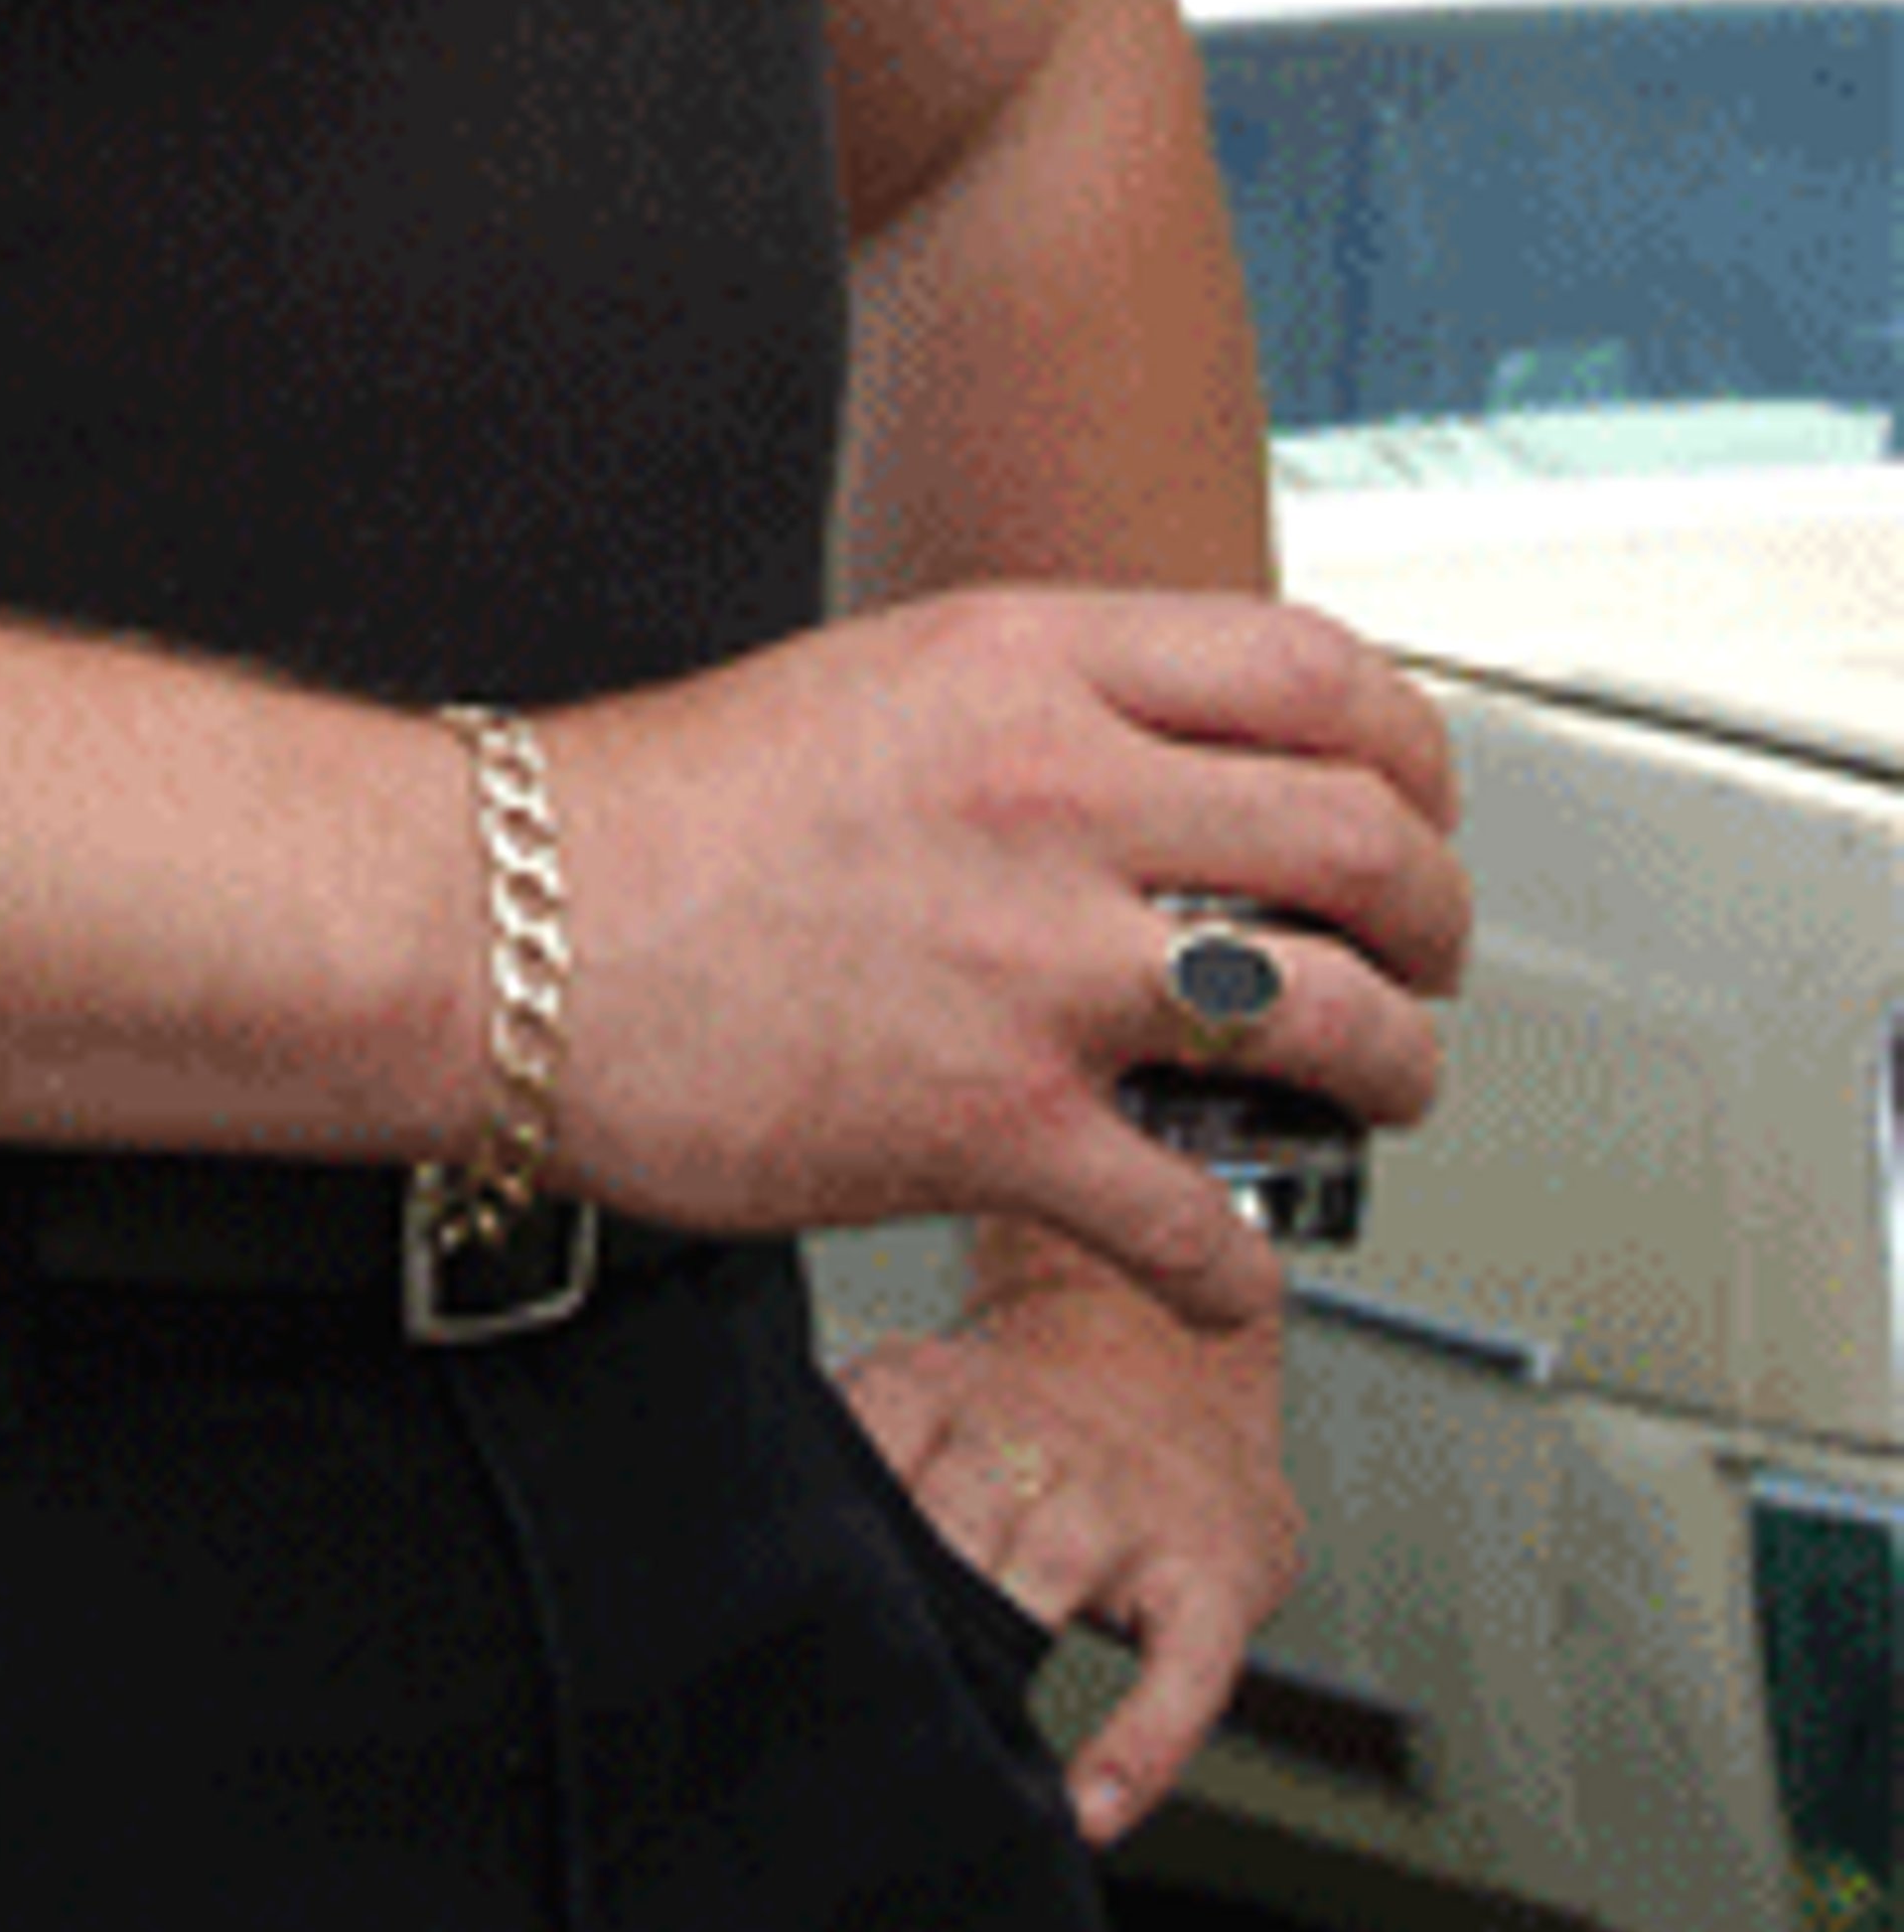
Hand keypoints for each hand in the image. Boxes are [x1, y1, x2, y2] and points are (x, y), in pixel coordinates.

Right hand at [541, 584, 1466, 1331]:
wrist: (495, 926)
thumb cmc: (652, 820)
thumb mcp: (871, 683)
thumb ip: (1030, 708)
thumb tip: (1158, 765)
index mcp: (1028, 666)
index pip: (1319, 674)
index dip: (1410, 754)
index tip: (1412, 806)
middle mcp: (1060, 794)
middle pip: (1367, 845)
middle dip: (1435, 924)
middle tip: (1421, 966)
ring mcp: (1036, 963)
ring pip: (1337, 1021)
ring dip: (1390, 1079)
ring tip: (1368, 1100)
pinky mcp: (992, 1124)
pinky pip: (1198, 1215)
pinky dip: (1237, 1262)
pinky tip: (1219, 1265)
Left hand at [839, 1242, 1297, 1843]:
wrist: (1181, 1360)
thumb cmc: (1022, 1424)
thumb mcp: (926, 1400)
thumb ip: (848, 1461)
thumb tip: (733, 1552)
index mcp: (937, 1391)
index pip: (863, 1444)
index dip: (827, 1529)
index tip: (785, 1605)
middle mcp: (1033, 1440)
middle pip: (947, 1521)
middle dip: (903, 1608)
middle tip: (850, 1703)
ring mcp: (1125, 1509)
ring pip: (1045, 1577)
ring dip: (992, 1662)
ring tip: (946, 1758)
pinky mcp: (1214, 1578)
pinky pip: (1183, 1672)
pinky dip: (1137, 1747)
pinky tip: (1088, 1809)